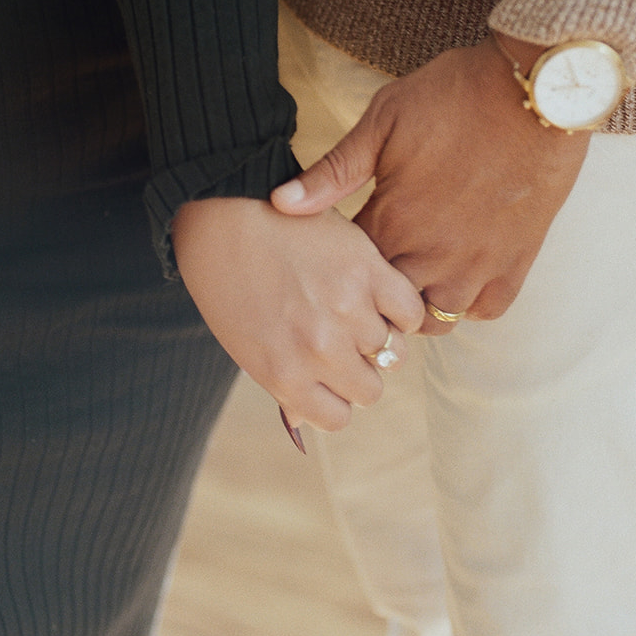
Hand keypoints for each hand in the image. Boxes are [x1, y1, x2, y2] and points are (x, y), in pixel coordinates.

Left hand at [172, 198, 424, 430]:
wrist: (225, 213)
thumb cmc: (227, 281)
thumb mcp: (244, 347)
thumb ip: (282, 386)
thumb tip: (304, 423)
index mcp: (284, 376)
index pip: (337, 418)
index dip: (334, 398)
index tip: (328, 378)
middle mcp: (319, 350)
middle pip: (369, 390)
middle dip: (357, 371)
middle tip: (341, 342)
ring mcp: (347, 309)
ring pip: (391, 352)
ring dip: (377, 336)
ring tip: (355, 312)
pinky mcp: (368, 270)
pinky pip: (409, 311)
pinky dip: (400, 310)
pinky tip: (380, 299)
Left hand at [270, 39, 589, 332]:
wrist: (535, 90)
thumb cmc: (455, 95)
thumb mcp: (384, 120)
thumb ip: (332, 170)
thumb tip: (278, 202)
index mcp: (392, 221)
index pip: (348, 274)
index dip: (339, 267)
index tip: (338, 253)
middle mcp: (432, 255)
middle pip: (385, 308)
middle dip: (373, 296)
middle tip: (372, 271)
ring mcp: (477, 264)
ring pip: (435, 319)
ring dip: (419, 303)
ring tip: (413, 275)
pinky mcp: (516, 261)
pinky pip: (485, 310)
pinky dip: (469, 302)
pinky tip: (457, 275)